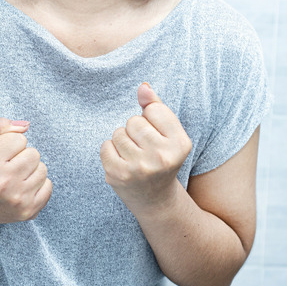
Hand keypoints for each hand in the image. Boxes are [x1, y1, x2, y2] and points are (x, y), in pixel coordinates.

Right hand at [0, 117, 52, 230]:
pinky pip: (48, 185)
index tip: (0, 154)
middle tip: (8, 166)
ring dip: (31, 170)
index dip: (10, 143)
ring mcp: (17, 199)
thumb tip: (25, 126)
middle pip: (34, 153)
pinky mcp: (29, 210)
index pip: (19, 139)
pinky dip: (37, 185)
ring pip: (42, 169)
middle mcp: (2, 183)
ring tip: (15, 177)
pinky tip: (22, 188)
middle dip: (22, 156)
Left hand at [100, 83, 191, 211]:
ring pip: (118, 132)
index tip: (158, 136)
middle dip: (135, 130)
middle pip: (134, 121)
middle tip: (144, 149)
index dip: (152, 119)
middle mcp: (162, 158)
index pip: (153, 110)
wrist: (155, 199)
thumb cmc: (161, 158)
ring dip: (122, 140)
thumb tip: (143, 86)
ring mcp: (139, 168)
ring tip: (134, 156)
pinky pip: (105, 146)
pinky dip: (110, 151)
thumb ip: (156, 107)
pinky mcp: (118, 175)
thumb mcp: (168, 133)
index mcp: (181, 144)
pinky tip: (122, 163)